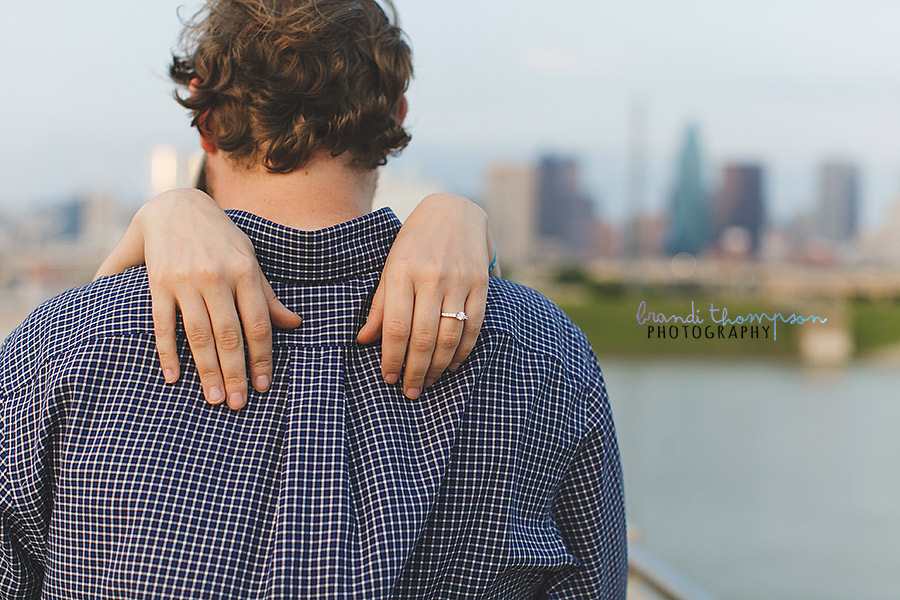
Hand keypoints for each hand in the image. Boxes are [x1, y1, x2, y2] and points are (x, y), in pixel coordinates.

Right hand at [95, 189, 301, 409]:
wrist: (175, 204)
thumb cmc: (221, 237)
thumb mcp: (249, 258)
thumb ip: (268, 294)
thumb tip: (295, 324)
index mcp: (244, 271)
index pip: (258, 323)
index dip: (261, 357)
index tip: (263, 386)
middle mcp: (216, 276)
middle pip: (229, 334)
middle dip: (236, 372)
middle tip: (238, 404)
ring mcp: (186, 280)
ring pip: (198, 334)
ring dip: (207, 370)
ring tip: (214, 398)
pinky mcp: (158, 282)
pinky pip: (164, 323)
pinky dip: (168, 352)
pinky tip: (174, 378)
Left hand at [357, 193, 493, 398]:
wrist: (454, 210)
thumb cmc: (414, 242)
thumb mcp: (390, 266)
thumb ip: (380, 304)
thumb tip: (364, 340)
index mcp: (402, 271)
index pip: (396, 327)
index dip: (392, 358)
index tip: (388, 378)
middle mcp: (431, 277)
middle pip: (423, 337)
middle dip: (415, 371)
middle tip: (409, 391)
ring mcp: (459, 280)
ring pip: (449, 336)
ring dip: (438, 366)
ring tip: (428, 383)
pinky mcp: (480, 283)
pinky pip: (473, 326)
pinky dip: (463, 351)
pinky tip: (452, 365)